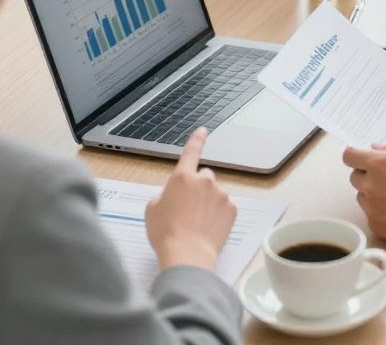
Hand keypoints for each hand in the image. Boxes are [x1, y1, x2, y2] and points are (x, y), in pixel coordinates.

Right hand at [145, 128, 236, 270]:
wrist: (187, 254)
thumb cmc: (165, 233)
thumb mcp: (153, 209)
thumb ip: (165, 194)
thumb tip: (173, 194)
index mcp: (182, 177)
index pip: (190, 152)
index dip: (196, 140)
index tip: (203, 130)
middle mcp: (204, 180)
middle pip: (203, 177)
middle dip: (198, 188)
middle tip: (188, 210)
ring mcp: (220, 193)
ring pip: (215, 194)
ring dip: (208, 203)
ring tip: (197, 224)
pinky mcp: (232, 208)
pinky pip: (225, 207)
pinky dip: (218, 215)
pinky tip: (208, 229)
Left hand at [343, 144, 385, 249]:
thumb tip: (374, 148)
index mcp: (379, 164)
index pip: (349, 156)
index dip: (355, 155)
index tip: (362, 158)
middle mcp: (371, 186)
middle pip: (354, 176)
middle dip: (367, 174)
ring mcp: (372, 208)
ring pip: (362, 196)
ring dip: (372, 193)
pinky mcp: (376, 226)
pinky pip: (371, 214)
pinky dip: (380, 211)